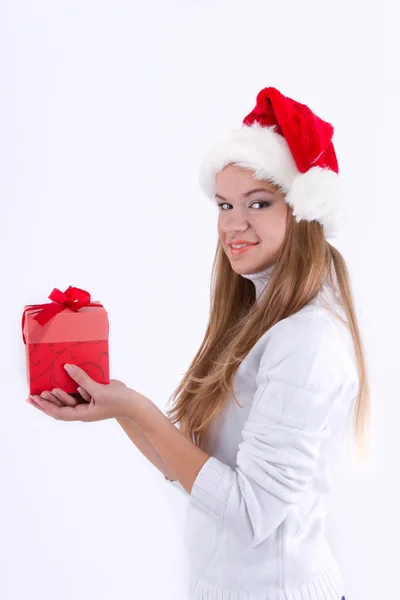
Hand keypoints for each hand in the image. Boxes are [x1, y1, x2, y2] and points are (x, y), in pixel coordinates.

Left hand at [26, 364, 150, 421]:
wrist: (136, 403)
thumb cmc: (119, 402)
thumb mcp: (100, 390)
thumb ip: (82, 379)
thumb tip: (67, 367)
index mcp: (83, 414)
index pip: (59, 412)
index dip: (45, 406)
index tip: (33, 399)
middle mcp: (83, 410)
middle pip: (60, 407)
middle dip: (45, 402)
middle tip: (31, 395)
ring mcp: (88, 402)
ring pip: (68, 399)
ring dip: (56, 393)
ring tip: (43, 387)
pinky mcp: (94, 394)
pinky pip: (79, 390)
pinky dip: (70, 385)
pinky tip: (64, 377)